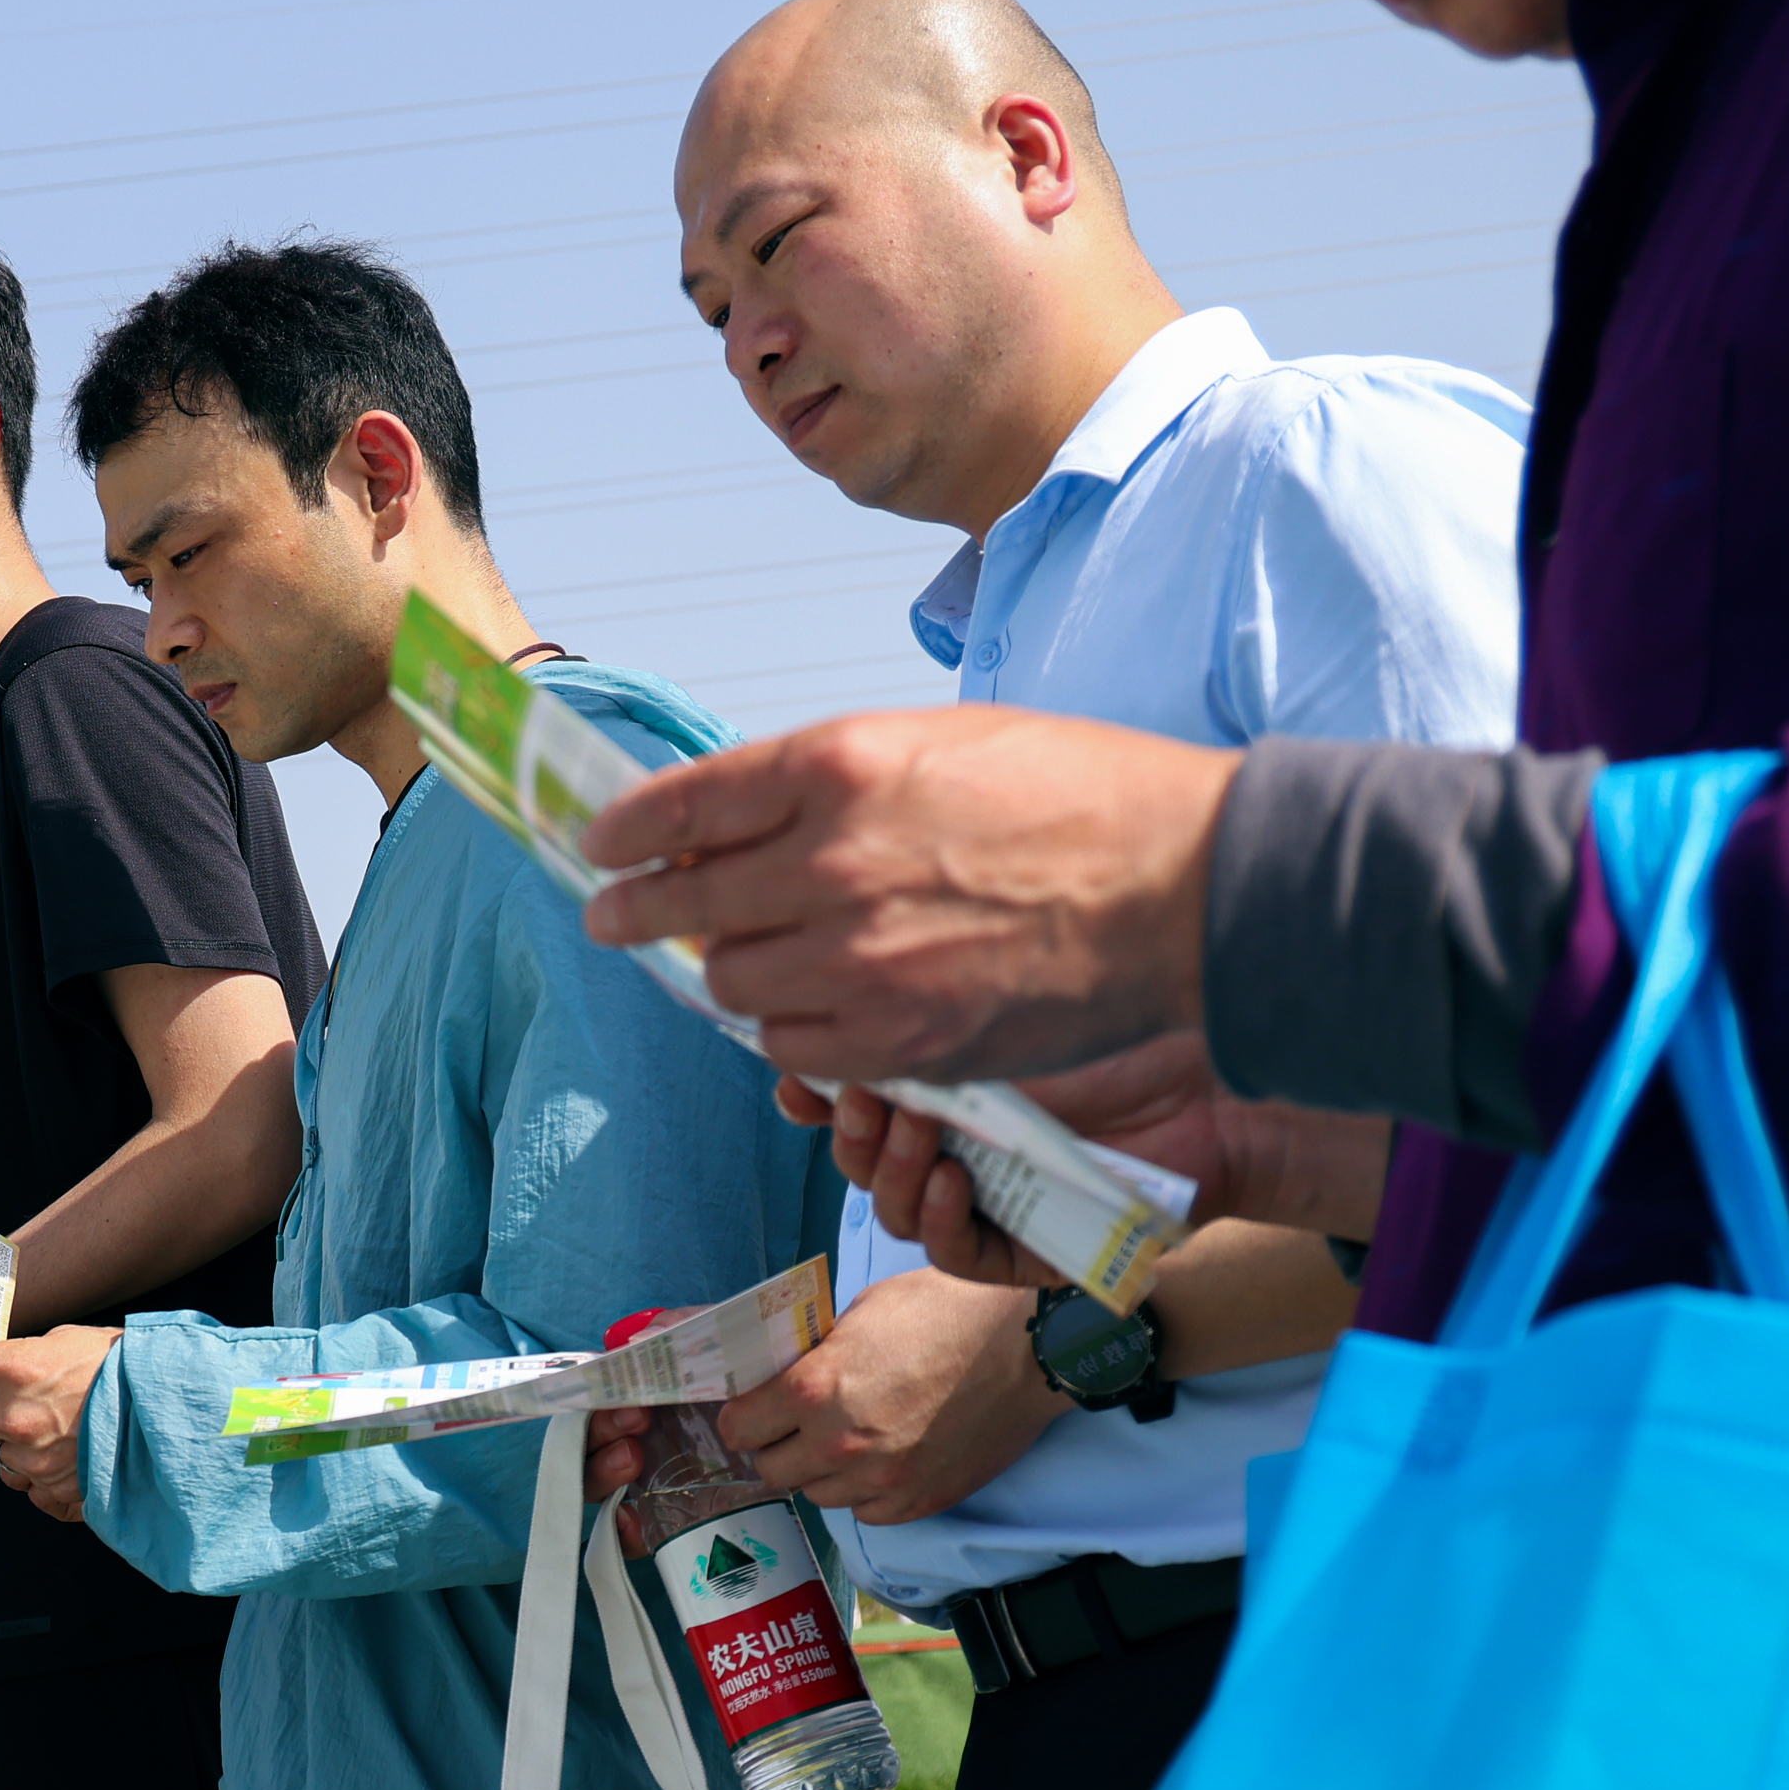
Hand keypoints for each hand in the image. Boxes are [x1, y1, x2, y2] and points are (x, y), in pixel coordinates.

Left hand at [0, 1323, 115, 1525]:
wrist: (170, 1410)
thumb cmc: (119, 1365)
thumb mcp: (64, 1341)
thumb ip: (17, 1356)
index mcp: (16, 1369)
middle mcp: (16, 1416)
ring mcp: (32, 1457)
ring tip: (36, 1421)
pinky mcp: (52, 1487)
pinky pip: (18, 1480)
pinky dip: (29, 1467)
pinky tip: (56, 1449)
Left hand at [580, 709, 1234, 1085]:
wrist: (1186, 888)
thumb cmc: (1081, 796)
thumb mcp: (941, 741)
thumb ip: (834, 782)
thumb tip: (744, 821)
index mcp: (838, 766)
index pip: (683, 806)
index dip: (627, 833)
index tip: (602, 846)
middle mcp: (830, 863)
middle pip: (686, 905)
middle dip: (638, 912)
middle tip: (616, 917)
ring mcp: (858, 960)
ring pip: (736, 984)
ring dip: (736, 972)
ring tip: (756, 960)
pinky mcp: (896, 1040)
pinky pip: (795, 1048)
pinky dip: (794, 1031)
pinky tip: (820, 1009)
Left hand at [706, 1268, 1060, 1523]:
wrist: (1030, 1347)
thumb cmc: (949, 1313)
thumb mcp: (864, 1313)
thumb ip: (817, 1355)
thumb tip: (786, 1377)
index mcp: (814, 1389)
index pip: (739, 1428)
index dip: (745, 1416)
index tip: (757, 1409)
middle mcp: (839, 1444)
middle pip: (772, 1469)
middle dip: (779, 1444)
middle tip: (801, 1423)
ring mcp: (880, 1481)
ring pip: (818, 1494)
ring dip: (823, 1470)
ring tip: (852, 1437)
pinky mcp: (917, 1502)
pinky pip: (865, 1512)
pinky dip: (866, 1491)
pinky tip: (886, 1457)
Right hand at [814, 1042, 1393, 1283]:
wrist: (1221, 1088)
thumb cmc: (1128, 1032)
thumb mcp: (1009, 1005)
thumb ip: (929, 1008)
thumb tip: (829, 991)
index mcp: (945, 1091)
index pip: (851, 1100)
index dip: (813, 1096)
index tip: (793, 1080)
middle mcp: (959, 1149)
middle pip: (863, 1157)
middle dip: (851, 1129)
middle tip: (861, 1095)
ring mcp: (993, 1204)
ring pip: (899, 1209)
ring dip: (893, 1170)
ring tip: (915, 1128)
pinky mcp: (1029, 1254)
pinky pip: (959, 1255)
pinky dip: (945, 1221)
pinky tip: (956, 1180)